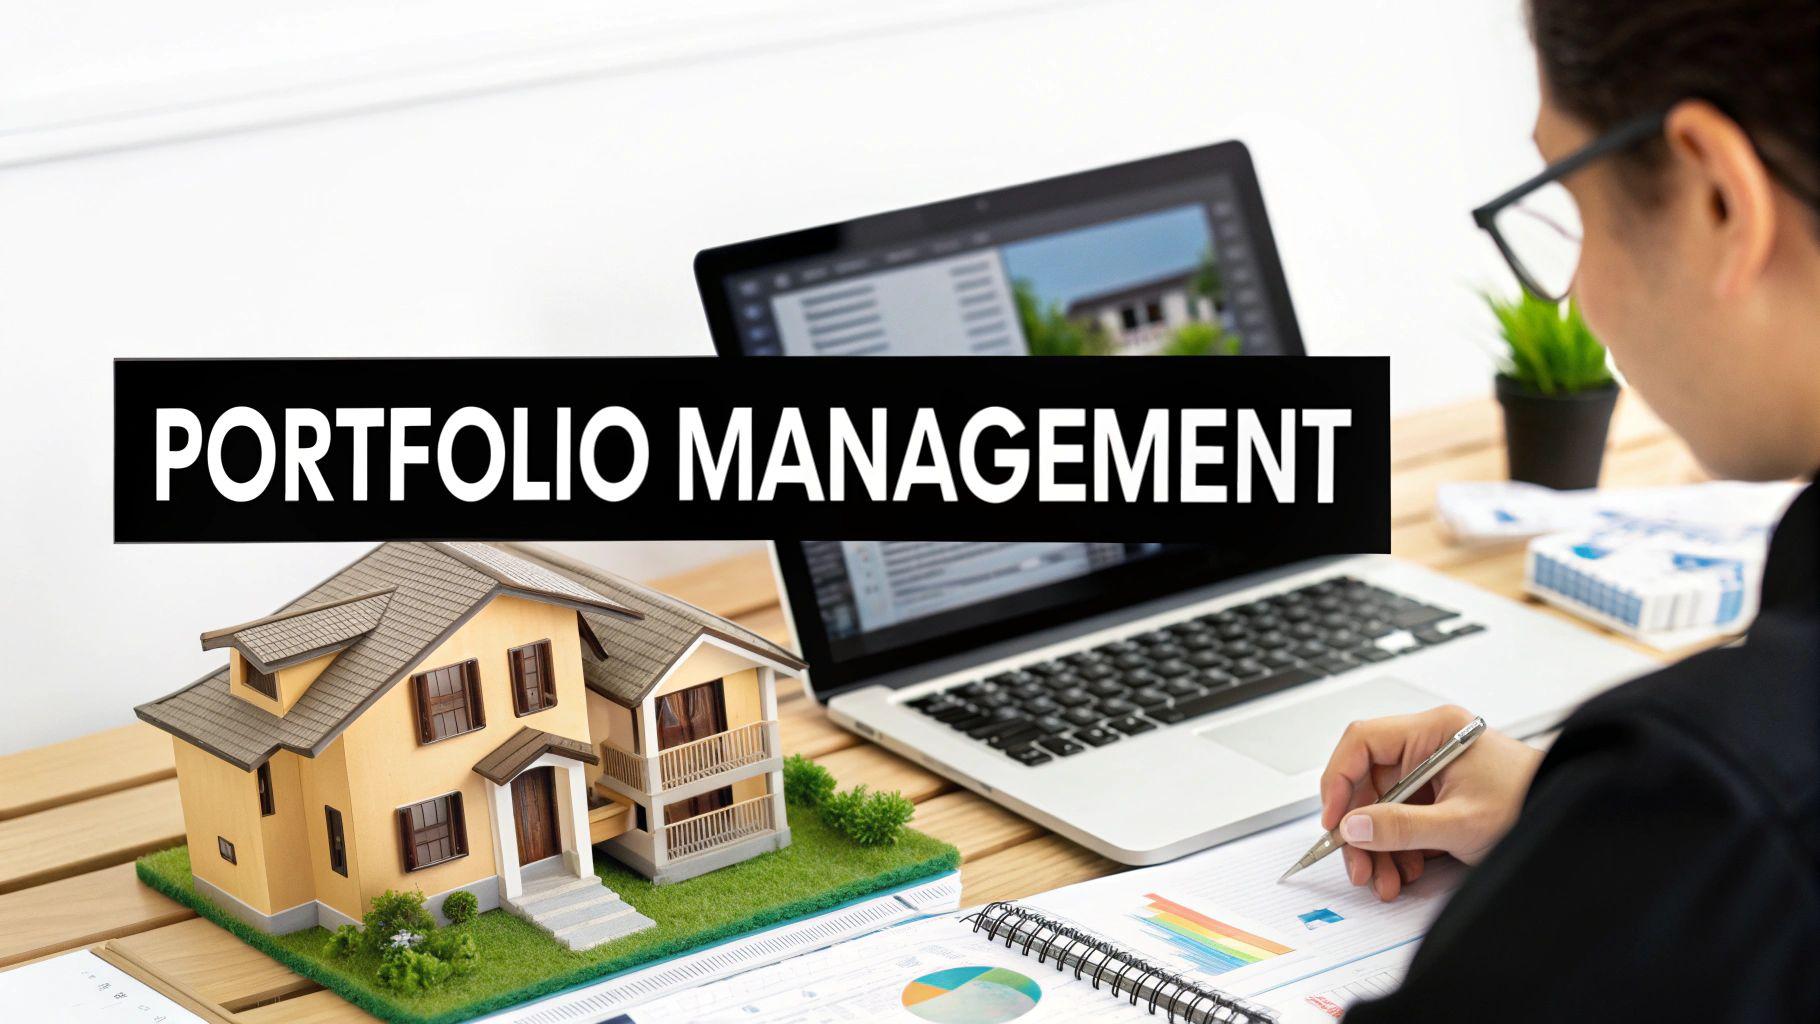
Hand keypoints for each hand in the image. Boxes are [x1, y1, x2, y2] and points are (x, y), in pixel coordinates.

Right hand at [1318, 705, 1540, 900]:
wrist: (1570, 821)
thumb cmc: (1531, 804)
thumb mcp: (1460, 823)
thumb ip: (1401, 827)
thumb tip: (1353, 827)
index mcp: (1434, 732)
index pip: (1363, 742)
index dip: (1339, 780)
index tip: (1334, 819)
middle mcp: (1429, 746)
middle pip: (1368, 781)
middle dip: (1361, 828)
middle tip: (1358, 864)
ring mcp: (1433, 772)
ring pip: (1382, 806)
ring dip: (1378, 846)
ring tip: (1385, 878)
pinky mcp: (1440, 796)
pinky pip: (1402, 818)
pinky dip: (1398, 848)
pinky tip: (1405, 870)